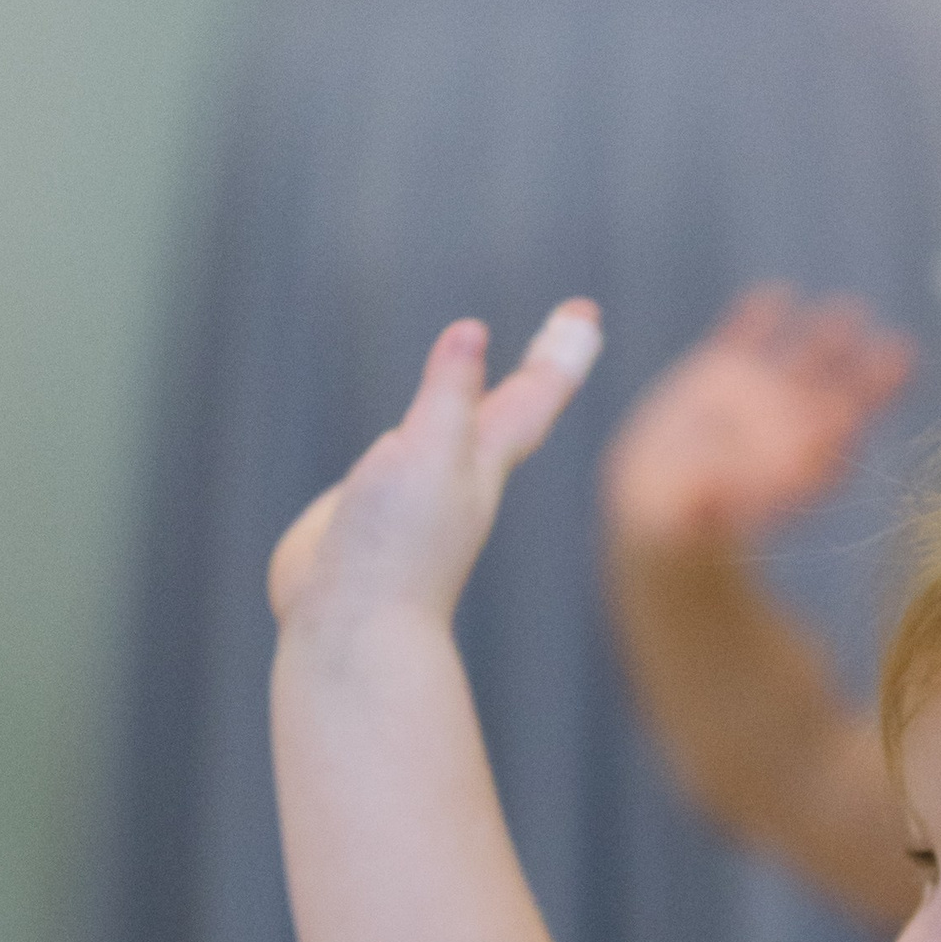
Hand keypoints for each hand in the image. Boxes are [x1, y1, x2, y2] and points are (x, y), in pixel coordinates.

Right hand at [269, 300, 601, 631]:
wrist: (352, 629)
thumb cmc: (396, 548)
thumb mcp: (425, 456)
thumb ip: (447, 398)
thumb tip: (471, 334)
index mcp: (479, 462)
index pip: (531, 396)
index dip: (559, 353)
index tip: (588, 312)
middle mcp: (457, 477)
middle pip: (510, 409)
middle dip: (541, 366)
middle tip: (572, 326)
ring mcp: (418, 499)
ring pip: (461, 438)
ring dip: (483, 404)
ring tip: (500, 380)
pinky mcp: (375, 516)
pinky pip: (409, 463)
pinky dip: (422, 442)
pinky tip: (415, 446)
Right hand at [601, 287, 913, 555]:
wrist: (652, 506)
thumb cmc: (686, 525)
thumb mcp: (700, 509)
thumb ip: (713, 490)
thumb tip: (717, 479)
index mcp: (796, 462)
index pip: (844, 427)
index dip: (871, 401)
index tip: (892, 378)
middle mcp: (786, 426)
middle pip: (836, 389)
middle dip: (866, 371)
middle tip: (901, 350)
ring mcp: (754, 396)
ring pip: (800, 357)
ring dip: (825, 335)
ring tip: (851, 311)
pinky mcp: (716, 373)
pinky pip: (743, 337)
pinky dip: (758, 317)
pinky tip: (776, 294)